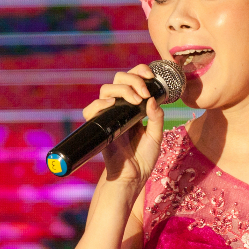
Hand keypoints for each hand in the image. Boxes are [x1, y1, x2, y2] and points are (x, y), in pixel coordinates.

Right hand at [81, 65, 164, 184]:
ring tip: (135, 100)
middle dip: (133, 79)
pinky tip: (113, 104)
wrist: (132, 177)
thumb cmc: (143, 158)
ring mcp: (109, 116)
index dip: (139, 72)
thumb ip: (157, 118)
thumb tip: (153, 100)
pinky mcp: (100, 126)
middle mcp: (120, 108)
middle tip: (144, 93)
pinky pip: (91, 110)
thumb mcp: (156, 136)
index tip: (151, 77)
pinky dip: (100, 103)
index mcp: (134, 107)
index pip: (132, 80)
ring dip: (122, 89)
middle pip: (118, 80)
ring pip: (106, 89)